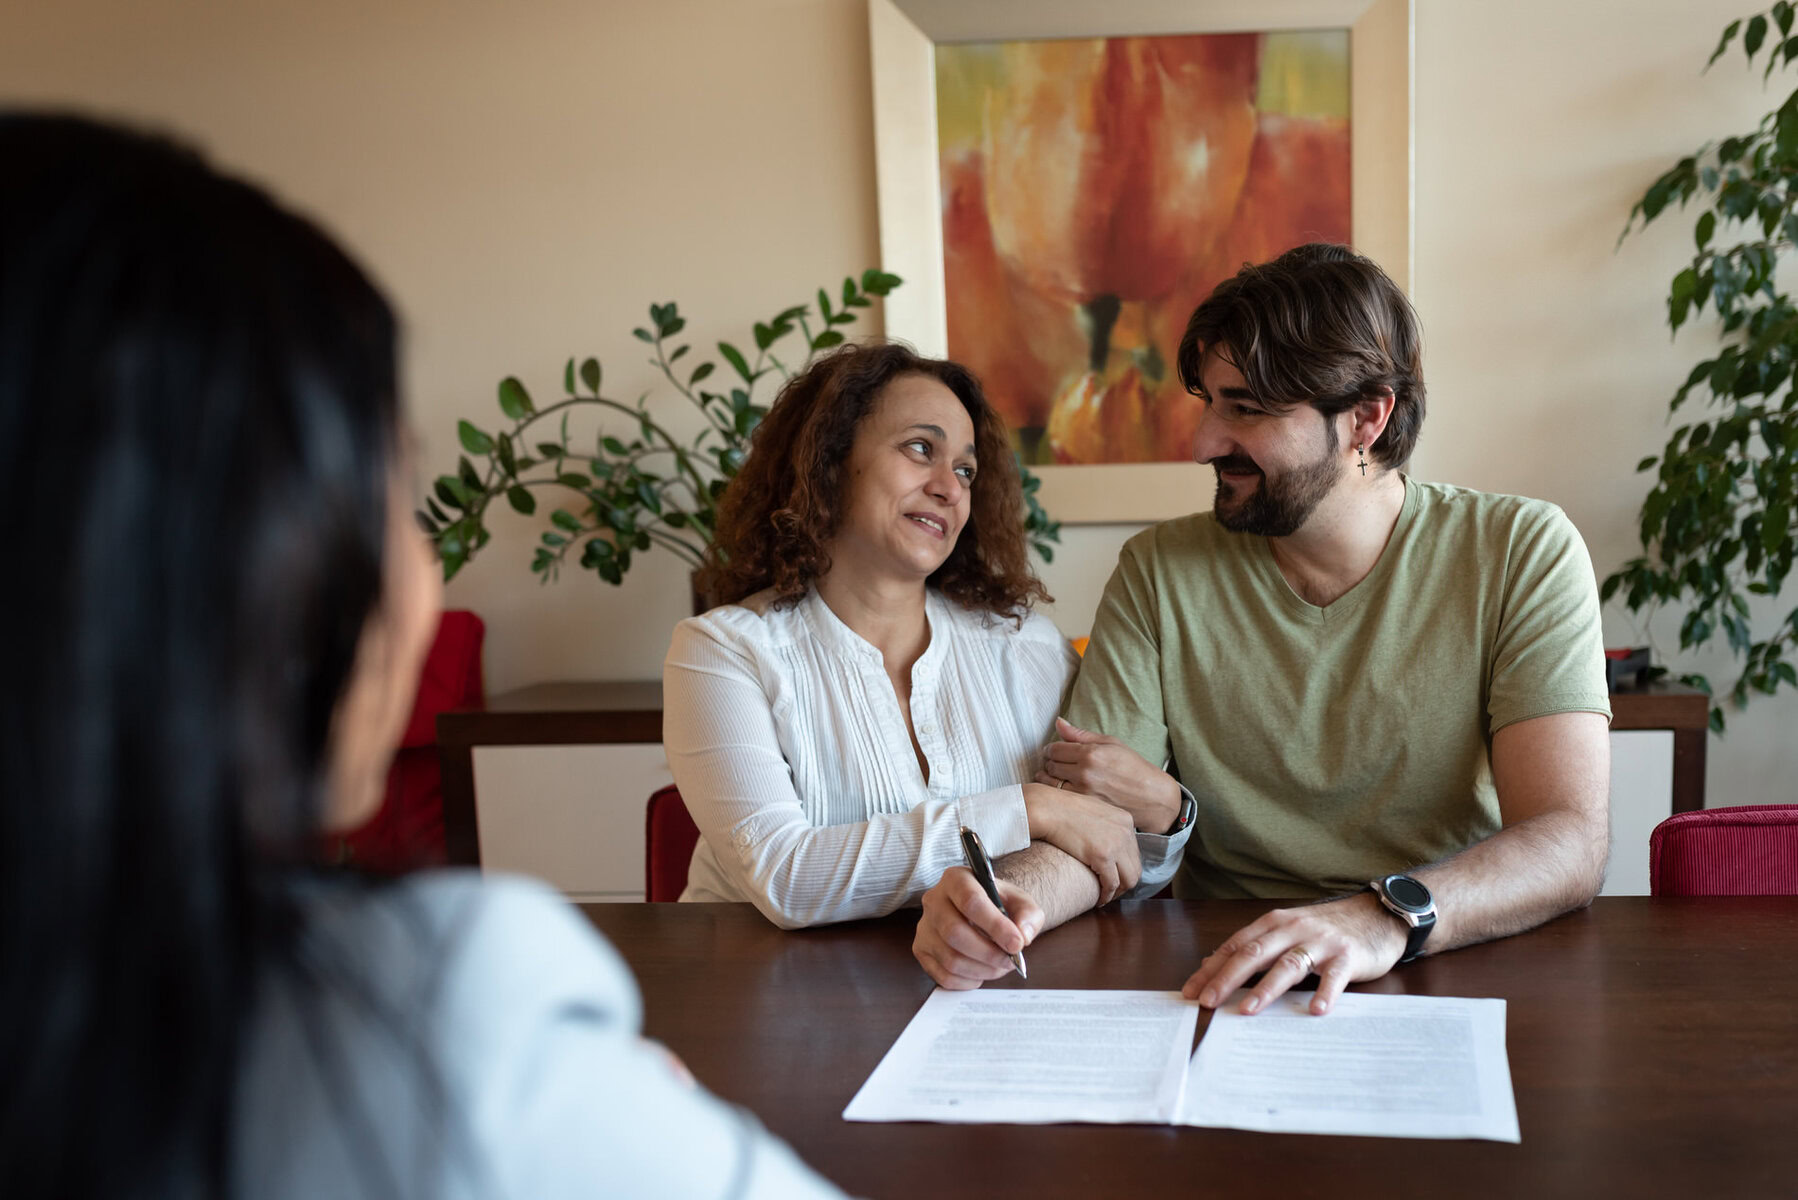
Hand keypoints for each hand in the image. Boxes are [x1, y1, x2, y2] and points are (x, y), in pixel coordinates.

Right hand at [913, 867, 1043, 989]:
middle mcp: (934, 900)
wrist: (986, 911)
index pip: (970, 901)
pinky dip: (968, 981)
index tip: (1016, 943)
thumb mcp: (1022, 902)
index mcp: (956, 879)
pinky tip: (982, 972)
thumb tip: (1022, 936)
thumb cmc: (1001, 905)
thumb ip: (1028, 915)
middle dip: (988, 953)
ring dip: (982, 969)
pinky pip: (943, 975)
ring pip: (950, 957)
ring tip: (1000, 966)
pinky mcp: (921, 950)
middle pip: (954, 932)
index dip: (995, 926)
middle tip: (1010, 961)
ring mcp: (924, 927)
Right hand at [1021, 782, 1140, 902]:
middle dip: (1125, 883)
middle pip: (1135, 867)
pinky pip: (1112, 884)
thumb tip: (1103, 839)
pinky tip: (1099, 900)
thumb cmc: (1061, 809)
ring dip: (1118, 892)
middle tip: (1110, 891)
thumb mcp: (1093, 811)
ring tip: (1105, 896)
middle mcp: (1126, 831)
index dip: (1124, 868)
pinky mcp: (1103, 856)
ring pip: (1129, 879)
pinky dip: (1107, 896)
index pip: (1134, 852)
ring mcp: (1117, 843)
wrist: (1047, 808)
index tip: (1114, 876)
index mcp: (1125, 819)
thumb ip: (1104, 824)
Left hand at [1035, 717, 1181, 832]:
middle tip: (1053, 762)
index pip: (1054, 749)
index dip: (1050, 749)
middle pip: (1050, 766)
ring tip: (1055, 775)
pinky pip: (1060, 798)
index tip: (1052, 750)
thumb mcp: (1111, 743)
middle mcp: (1085, 773)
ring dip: (1048, 778)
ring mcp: (1084, 793)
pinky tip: (1061, 788)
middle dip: (1049, 762)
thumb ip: (1080, 734)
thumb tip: (1059, 722)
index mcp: (1091, 754)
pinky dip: (1055, 792)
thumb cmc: (1133, 767)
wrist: (1151, 797)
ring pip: (1051, 784)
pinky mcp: (1085, 808)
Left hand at [1179, 892, 1407, 1015]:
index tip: (1191, 991)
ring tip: (1248, 1009)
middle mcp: (1293, 929)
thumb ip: (1256, 947)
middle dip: (1227, 979)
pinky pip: (1334, 977)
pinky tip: (1314, 1010)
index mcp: (1273, 924)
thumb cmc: (1326, 929)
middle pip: (1254, 954)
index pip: (1235, 947)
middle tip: (1208, 1002)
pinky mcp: (1348, 956)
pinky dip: (1324, 993)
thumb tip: (1214, 965)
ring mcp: (1321, 942)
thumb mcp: (1287, 931)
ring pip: (1288, 965)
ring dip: (1266, 988)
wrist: (1376, 915)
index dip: (1211, 969)